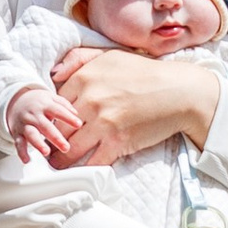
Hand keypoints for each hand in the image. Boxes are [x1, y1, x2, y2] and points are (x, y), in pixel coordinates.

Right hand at [8, 85, 84, 165]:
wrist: (16, 101)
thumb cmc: (39, 102)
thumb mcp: (52, 98)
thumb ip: (64, 105)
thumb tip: (76, 113)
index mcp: (45, 105)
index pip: (58, 111)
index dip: (68, 118)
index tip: (78, 124)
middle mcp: (34, 115)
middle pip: (45, 126)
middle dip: (55, 138)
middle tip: (66, 147)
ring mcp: (25, 124)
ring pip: (31, 134)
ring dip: (38, 144)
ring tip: (46, 152)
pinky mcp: (17, 133)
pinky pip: (18, 143)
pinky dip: (21, 152)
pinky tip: (27, 160)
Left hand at [50, 43, 221, 162]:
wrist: (179, 91)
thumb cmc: (146, 73)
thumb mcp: (110, 55)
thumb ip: (78, 59)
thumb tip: (54, 75)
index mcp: (85, 77)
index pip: (56, 102)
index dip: (53, 116)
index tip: (52, 125)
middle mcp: (90, 99)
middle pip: (59, 127)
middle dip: (53, 139)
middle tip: (48, 148)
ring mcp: (103, 122)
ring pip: (71, 147)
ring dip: (62, 159)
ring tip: (56, 164)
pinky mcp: (118, 141)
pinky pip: (93, 161)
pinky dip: (85, 168)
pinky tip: (80, 171)